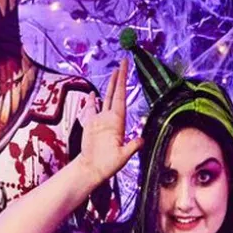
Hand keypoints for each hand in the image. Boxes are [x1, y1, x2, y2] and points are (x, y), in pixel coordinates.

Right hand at [78, 56, 143, 188]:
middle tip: (122, 62)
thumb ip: (132, 147)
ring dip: (108, 86)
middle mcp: (110, 118)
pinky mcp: (90, 125)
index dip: (123, 81)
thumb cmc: (108, 165)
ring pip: (105, 98)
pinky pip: (91, 110)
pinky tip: (93, 94)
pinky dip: (91, 101)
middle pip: (115, 93)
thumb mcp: (122, 156)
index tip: (126, 67)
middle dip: (118, 78)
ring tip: (112, 73)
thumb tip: (142, 140)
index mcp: (118, 121)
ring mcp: (100, 120)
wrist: (93, 169)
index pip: (121, 96)